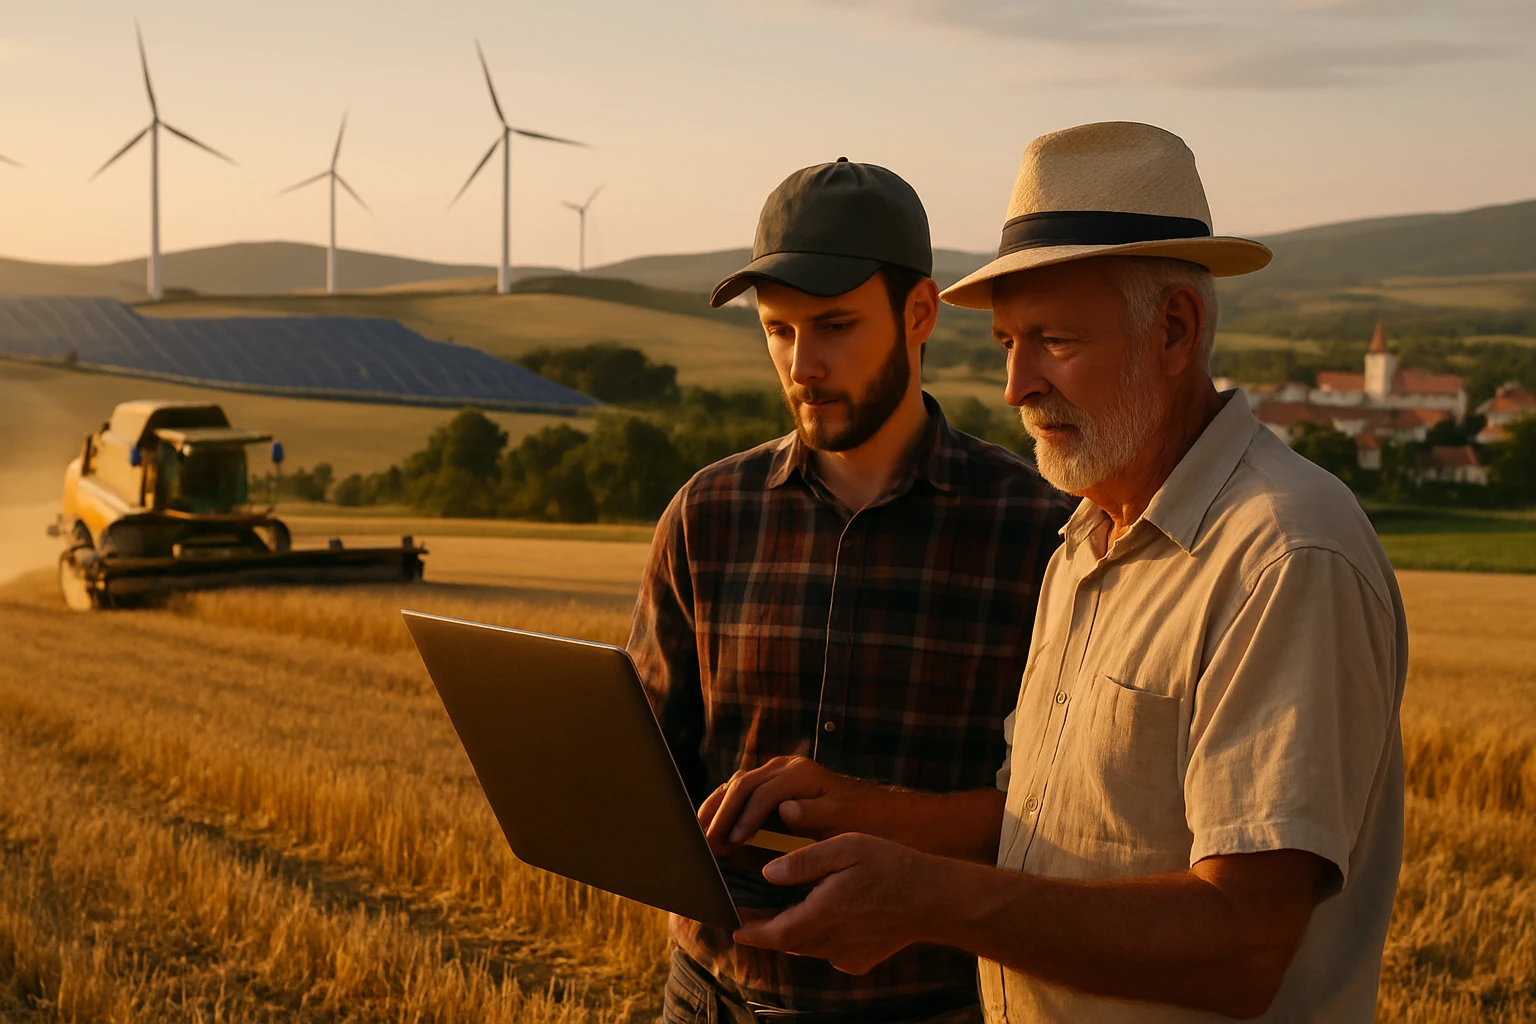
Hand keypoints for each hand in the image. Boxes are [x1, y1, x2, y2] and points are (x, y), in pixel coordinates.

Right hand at [698, 756, 871, 855]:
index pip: (763, 794)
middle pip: (743, 784)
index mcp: (801, 774)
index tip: (731, 843)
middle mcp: (785, 767)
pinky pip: (741, 789)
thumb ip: (815, 814)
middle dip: (722, 814)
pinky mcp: (771, 782)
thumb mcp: (842, 820)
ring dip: (717, 808)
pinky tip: (711, 823)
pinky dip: (723, 805)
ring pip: (737, 784)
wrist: (874, 811)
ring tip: (699, 834)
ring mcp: (776, 772)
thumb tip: (784, 810)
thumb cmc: (859, 820)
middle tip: (705, 843)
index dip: (745, 818)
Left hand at [732, 833, 951, 974]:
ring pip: (808, 946)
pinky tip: (830, 915)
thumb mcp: (846, 847)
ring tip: (785, 909)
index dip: (751, 932)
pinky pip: (829, 952)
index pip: (775, 933)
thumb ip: (805, 861)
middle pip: (788, 940)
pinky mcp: (860, 962)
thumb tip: (768, 873)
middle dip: (768, 928)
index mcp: (825, 913)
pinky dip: (821, 937)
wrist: (934, 899)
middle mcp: (833, 942)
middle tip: (751, 911)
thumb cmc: (891, 865)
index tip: (733, 927)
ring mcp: (847, 956)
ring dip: (794, 931)